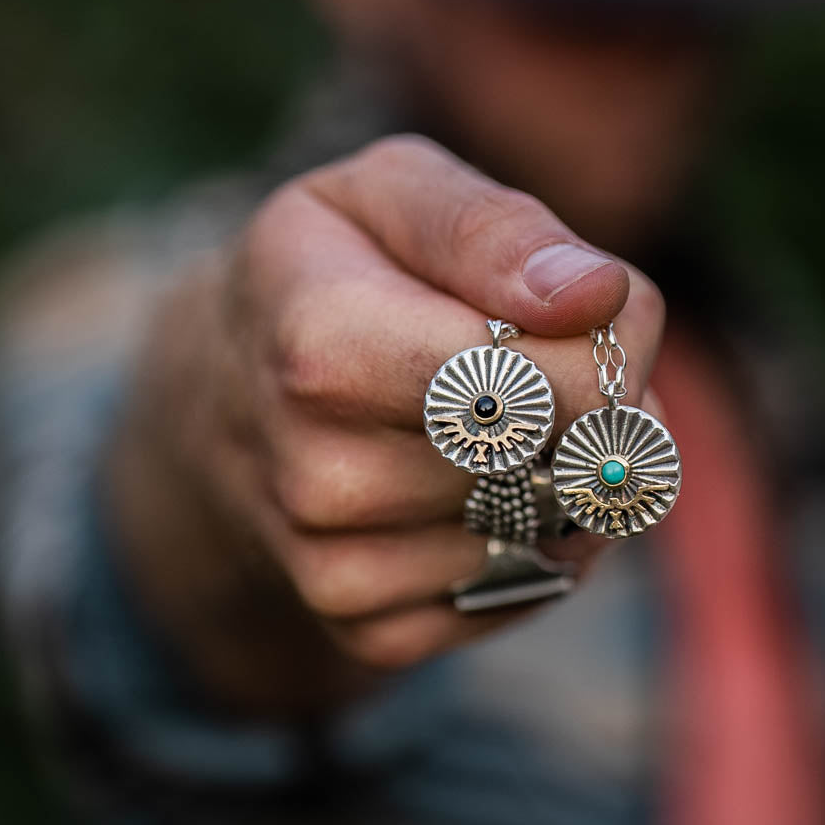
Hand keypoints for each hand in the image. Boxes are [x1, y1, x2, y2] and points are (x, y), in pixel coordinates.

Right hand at [108, 137, 665, 714]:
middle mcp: (320, 478)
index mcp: (322, 351)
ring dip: (571, 478)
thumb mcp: (390, 193)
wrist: (221, 400)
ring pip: (557, 534)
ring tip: (502, 423)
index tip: (574, 309)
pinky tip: (482, 488)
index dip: (603, 341)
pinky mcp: (370, 631)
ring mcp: (337, 569)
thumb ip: (491, 227)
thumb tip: (594, 294)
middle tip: (544, 365)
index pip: (549, 383)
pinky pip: (526, 592)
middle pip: (564, 465)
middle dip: (596, 411)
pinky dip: (538, 540)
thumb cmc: (331, 273)